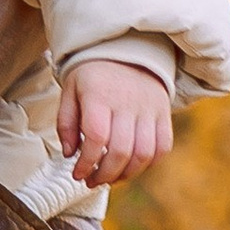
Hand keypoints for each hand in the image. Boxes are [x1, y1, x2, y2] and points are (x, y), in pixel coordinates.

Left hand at [58, 57, 172, 185]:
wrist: (126, 49)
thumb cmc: (93, 75)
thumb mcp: (70, 92)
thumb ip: (66, 123)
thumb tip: (70, 154)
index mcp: (99, 95)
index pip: (97, 138)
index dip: (87, 163)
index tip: (78, 173)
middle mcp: (127, 102)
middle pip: (121, 150)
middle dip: (104, 174)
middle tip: (92, 180)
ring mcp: (149, 108)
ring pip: (144, 153)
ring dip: (126, 174)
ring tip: (110, 178)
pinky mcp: (163, 112)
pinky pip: (162, 146)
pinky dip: (149, 163)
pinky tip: (132, 167)